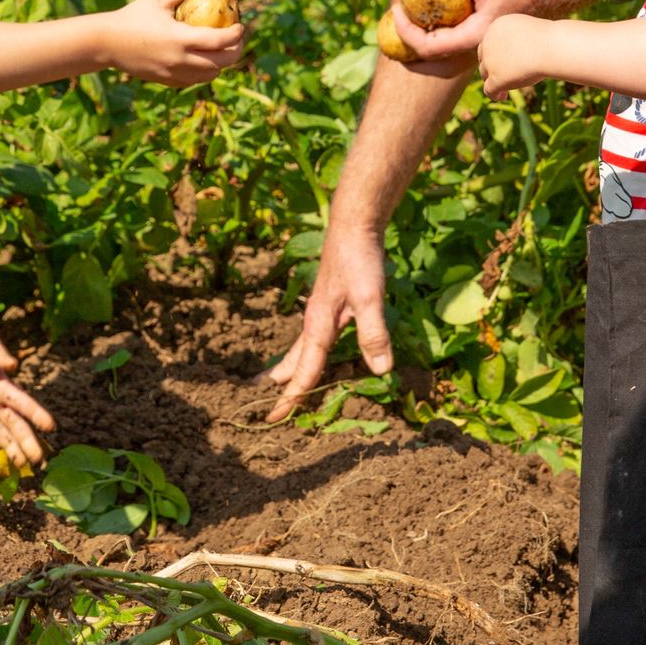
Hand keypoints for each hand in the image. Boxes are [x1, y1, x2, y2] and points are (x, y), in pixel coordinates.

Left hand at [0, 325, 56, 467]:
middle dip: (27, 441)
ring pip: (1, 431)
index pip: (23, 403)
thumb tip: (13, 364)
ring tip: (24, 464)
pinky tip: (3, 451)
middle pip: (15, 424)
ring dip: (12, 447)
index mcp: (4, 386)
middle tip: (39, 460)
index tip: (51, 426)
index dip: (36, 414)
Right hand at [108, 0, 246, 84]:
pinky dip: (204, 72)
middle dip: (235, 52)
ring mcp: (174, 74)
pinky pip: (194, 80)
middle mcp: (180, 60)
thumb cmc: (132, 16)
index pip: (219, 40)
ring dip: (221, 63)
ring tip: (223, 49)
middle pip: (221, 63)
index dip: (236, 35)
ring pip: (209, 75)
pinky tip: (203, 59)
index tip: (240, 25)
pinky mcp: (167, 81)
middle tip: (238, 40)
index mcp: (180, 38)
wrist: (106, 43)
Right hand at [267, 227, 388, 421]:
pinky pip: (310, 337)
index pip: (305, 370)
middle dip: (281, 386)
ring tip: (272, 383)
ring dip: (287, 368)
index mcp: (319, 325)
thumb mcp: (370, 297)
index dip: (293, 396)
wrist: (354, 226)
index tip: (275, 418)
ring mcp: (319, 312)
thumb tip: (380, 371)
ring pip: (299, 349)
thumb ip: (374, 333)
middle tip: (265, 408)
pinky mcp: (328, 304)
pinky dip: (303, 352)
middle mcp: (314, 322)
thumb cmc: (360, 260)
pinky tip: (307, 351)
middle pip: (293, 361)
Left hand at [390, 0, 578, 67]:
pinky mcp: (494, 22)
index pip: (430, 47)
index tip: (395, 7)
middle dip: (414, 26)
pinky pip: (462, 23)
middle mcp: (481, 41)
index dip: (405, 31)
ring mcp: (488, 33)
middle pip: (436, 45)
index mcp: (477, 36)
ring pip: (449, 33)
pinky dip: (447, 11)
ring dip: (430, 17)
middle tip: (400, 2)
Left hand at [478, 14, 549, 98]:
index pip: (489, 43)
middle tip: (502, 76)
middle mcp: (488, 43)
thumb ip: (519, 39)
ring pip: (485, 74)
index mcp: (495, 27)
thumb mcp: (529, 31)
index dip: (494, 54)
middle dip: (491, 68)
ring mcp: (490, 62)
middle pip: (484, 59)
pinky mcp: (495, 78)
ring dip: (493, 82)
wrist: (551, 48)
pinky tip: (502, 97)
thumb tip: (518, 50)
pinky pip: (489, 90)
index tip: (504, 62)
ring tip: (503, 91)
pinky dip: (494, 94)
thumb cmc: (548, 38)